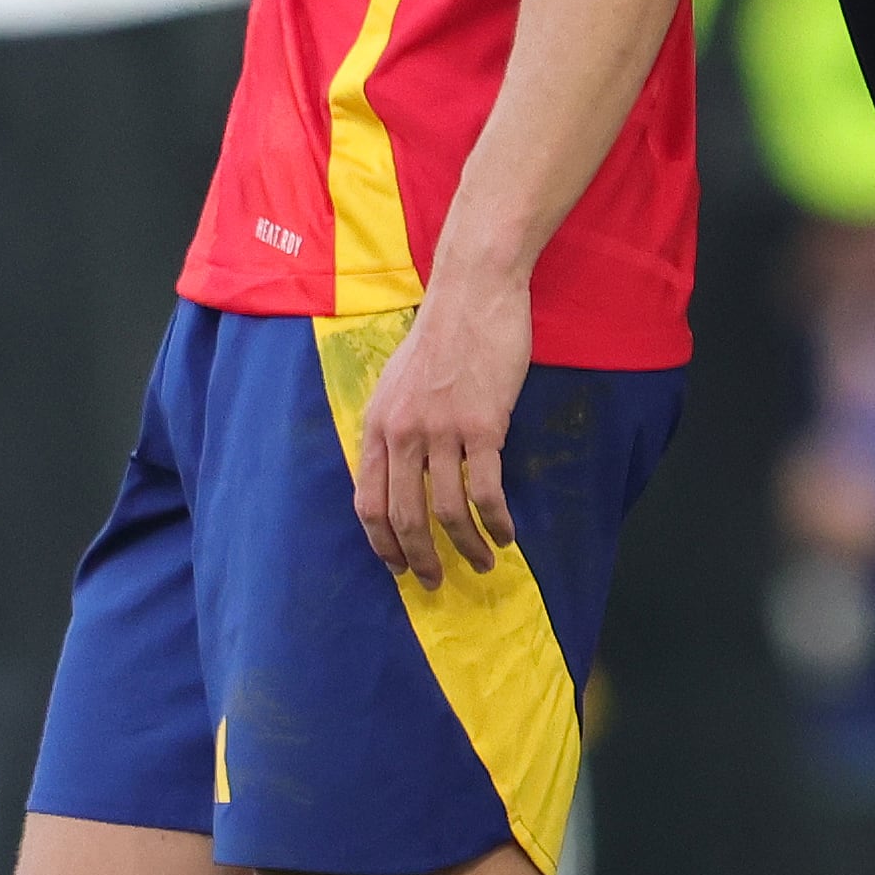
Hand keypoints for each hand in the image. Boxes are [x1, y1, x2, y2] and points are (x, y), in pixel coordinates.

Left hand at [353, 268, 529, 580]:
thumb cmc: (442, 335)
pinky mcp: (484, 426)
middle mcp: (402, 433)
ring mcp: (443, 431)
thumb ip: (395, 426)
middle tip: (436, 581)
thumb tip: (400, 471)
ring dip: (467, 547)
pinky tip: (507, 533)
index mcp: (378, 425)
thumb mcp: (398, 382)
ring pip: (448, 511)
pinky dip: (497, 521)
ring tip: (483, 562)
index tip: (397, 567)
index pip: (367, 503)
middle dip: (420, 559)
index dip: (381, 544)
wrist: (473, 293)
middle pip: (405, 517)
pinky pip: (487, 491)